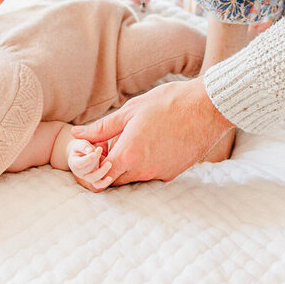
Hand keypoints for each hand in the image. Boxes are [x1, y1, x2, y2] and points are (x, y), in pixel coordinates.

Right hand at [67, 139, 112, 191]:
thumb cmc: (81, 147)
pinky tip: (109, 178)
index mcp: (74, 163)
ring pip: (93, 178)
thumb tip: (90, 151)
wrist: (82, 153)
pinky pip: (98, 184)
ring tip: (109, 163)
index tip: (93, 153)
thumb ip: (83, 146)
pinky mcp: (94, 178)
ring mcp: (87, 176)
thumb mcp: (79, 144)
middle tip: (99, 148)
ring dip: (101, 171)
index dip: (87, 159)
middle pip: (88, 169)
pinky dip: (103, 183)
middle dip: (95, 159)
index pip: (80, 163)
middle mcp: (80, 172)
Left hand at [73, 78, 234, 184]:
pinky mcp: (174, 173)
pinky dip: (146, 162)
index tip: (93, 154)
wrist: (207, 108)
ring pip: (134, 176)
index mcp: (128, 155)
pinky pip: (152, 173)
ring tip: (134, 136)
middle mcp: (143, 171)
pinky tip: (153, 141)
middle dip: (108, 167)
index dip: (91, 170)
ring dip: (128, 163)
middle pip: (115, 180)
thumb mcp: (130, 111)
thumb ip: (102, 127)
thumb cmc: (168, 103)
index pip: (99, 179)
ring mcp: (160, 174)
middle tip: (110, 143)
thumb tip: (77, 135)